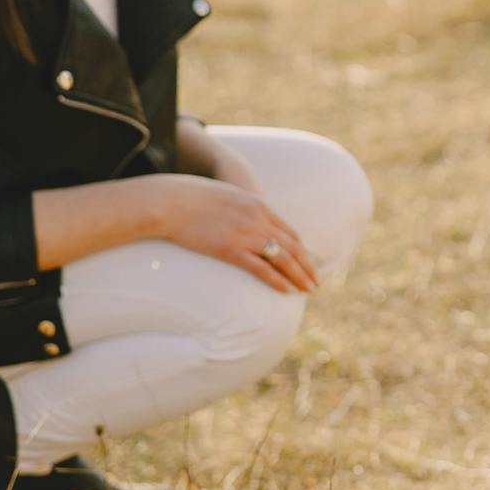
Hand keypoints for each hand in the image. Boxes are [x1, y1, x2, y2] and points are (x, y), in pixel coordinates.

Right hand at [151, 174, 316, 293]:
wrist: (173, 201)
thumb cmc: (194, 199)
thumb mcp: (228, 198)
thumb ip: (242, 210)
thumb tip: (245, 221)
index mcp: (259, 205)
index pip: (289, 231)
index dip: (301, 249)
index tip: (308, 262)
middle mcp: (258, 220)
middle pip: (292, 246)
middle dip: (307, 266)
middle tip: (315, 281)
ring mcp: (246, 235)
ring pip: (283, 259)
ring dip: (299, 276)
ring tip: (307, 289)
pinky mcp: (231, 250)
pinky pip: (261, 268)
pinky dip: (277, 280)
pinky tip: (286, 291)